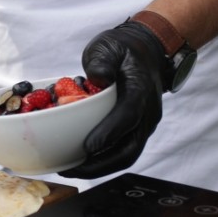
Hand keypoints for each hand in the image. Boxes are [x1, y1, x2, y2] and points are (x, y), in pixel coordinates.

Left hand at [59, 21, 168, 178]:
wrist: (145, 52)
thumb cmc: (123, 50)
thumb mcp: (109, 46)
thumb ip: (102, 61)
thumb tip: (97, 77)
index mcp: (140, 90)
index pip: (127, 117)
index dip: (108, 134)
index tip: (87, 147)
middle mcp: (146, 112)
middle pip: (129, 148)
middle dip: (100, 164)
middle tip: (71, 169)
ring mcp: (143, 124)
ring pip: (126, 155)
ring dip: (99, 168)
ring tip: (70, 170)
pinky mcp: (136, 130)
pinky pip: (121, 151)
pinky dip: (102, 161)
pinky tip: (79, 163)